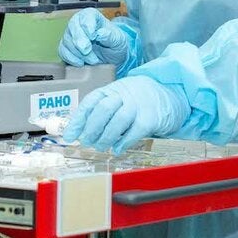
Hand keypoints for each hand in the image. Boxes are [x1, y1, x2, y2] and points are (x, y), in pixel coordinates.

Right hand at [58, 9, 131, 66]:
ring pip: (67, 41)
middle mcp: (78, 22)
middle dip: (80, 41)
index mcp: (91, 15)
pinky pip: (63, 52)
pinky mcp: (66, 47)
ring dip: (79, 53)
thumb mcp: (118, 40)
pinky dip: (72, 59)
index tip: (93, 36)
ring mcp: (70, 35)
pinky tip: (82, 63)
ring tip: (93, 60)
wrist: (110, 57)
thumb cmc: (114, 44)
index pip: (86, 16)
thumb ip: (110, 36)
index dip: (88, 26)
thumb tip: (100, 33)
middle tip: (88, 51)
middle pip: (73, 27)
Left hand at [63, 76, 188, 153]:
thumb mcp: (118, 99)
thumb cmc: (137, 100)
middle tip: (87, 142)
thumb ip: (100, 112)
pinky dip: (124, 142)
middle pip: (103, 108)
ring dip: (106, 137)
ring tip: (101, 146)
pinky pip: (135, 130)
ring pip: (119, 120)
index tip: (69, 136)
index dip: (78, 120)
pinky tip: (117, 148)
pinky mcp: (151, 117)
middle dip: (91, 128)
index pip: (91, 102)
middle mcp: (125, 94)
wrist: (169, 93)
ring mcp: (139, 104)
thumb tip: (78, 132)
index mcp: (112, 89)